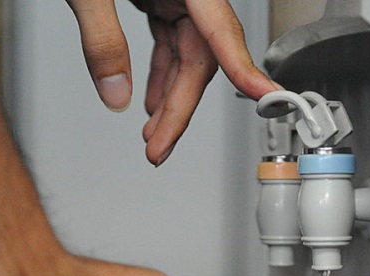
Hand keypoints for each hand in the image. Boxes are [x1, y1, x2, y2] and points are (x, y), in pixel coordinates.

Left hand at [65, 0, 277, 164]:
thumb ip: (101, 39)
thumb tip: (115, 93)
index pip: (222, 34)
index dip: (247, 70)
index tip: (269, 98)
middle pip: (201, 57)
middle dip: (181, 108)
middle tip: (161, 147)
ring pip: (186, 55)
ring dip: (170, 99)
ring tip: (153, 137)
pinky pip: (169, 43)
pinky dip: (160, 74)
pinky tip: (151, 101)